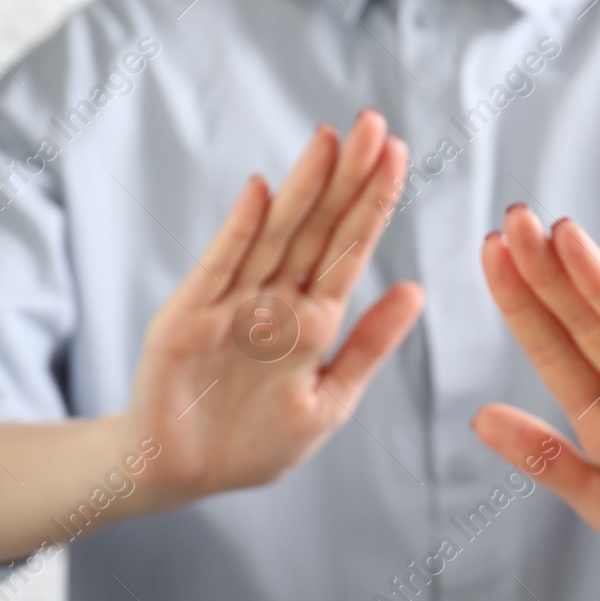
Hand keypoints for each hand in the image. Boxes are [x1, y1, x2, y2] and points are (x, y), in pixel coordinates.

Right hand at [124, 109, 422, 503]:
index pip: (348, 251)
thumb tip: (416, 289)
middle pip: (316, 229)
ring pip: (273, 237)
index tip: (399, 156)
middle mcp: (274, 302)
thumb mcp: (328, 401)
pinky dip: (238, 233)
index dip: (372, 204)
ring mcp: (230, 305)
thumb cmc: (255, 444)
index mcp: (313, 322)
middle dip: (346, 179)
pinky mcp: (187, 320)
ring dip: (301, 190)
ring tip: (330, 140)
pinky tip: (262, 194)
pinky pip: (218, 270)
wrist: (183, 475)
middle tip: (376, 125)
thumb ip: (369, 346)